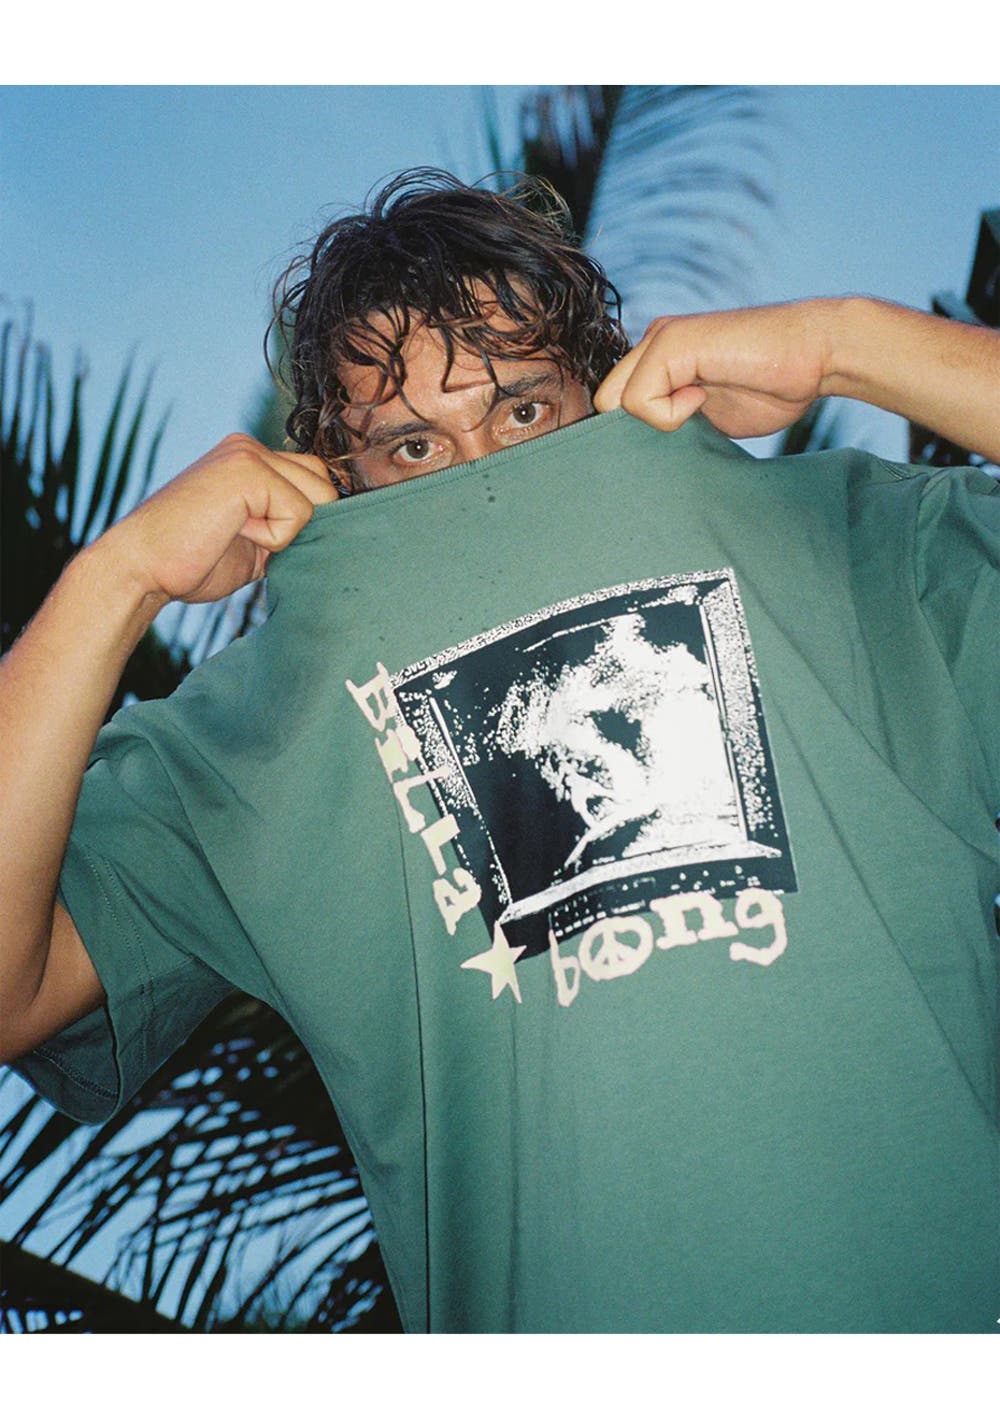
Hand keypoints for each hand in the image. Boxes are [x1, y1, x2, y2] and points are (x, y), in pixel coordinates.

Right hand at [97, 434, 338, 606]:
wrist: (141, 569)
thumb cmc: (190, 563)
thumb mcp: (255, 540)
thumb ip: (288, 524)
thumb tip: (337, 529)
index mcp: (249, 457)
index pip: (315, 479)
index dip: (306, 519)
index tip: (261, 541)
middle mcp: (249, 446)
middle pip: (325, 485)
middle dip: (303, 526)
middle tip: (247, 540)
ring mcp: (248, 453)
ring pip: (319, 499)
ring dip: (286, 533)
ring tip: (236, 534)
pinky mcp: (248, 470)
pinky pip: (300, 513)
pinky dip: (273, 539)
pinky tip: (232, 533)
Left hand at [594, 300, 837, 439]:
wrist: (817, 356)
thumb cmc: (773, 387)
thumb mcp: (709, 415)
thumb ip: (673, 422)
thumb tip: (642, 459)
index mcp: (660, 359)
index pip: (615, 405)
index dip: (632, 433)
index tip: (670, 443)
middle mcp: (653, 343)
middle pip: (605, 405)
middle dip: (634, 431)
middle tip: (683, 431)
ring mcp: (660, 339)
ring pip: (615, 403)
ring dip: (656, 421)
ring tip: (700, 408)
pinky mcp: (671, 343)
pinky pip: (639, 400)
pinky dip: (669, 414)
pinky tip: (704, 397)